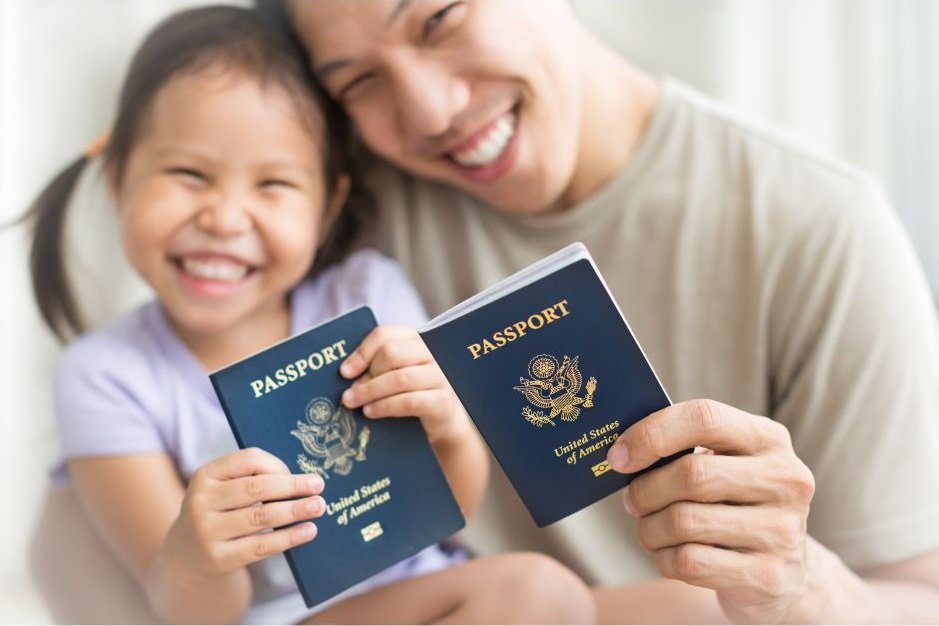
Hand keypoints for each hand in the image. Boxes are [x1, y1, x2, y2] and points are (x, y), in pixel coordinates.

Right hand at [163, 448, 325, 582]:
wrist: (186, 555)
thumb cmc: (218, 512)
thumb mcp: (223, 488)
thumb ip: (252, 479)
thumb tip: (301, 480)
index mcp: (206, 475)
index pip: (249, 460)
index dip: (278, 465)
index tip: (301, 474)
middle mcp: (202, 501)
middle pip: (257, 488)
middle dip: (292, 486)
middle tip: (319, 486)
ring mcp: (207, 531)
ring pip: (261, 517)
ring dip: (294, 510)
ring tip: (318, 507)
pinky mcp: (218, 558)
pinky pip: (261, 546)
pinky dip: (288, 537)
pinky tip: (308, 531)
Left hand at [339, 325, 467, 443]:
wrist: (442, 420)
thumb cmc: (412, 393)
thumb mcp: (394, 374)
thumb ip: (377, 367)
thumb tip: (347, 373)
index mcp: (416, 340)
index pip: (385, 334)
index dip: (362, 352)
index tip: (344, 372)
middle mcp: (430, 353)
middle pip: (392, 353)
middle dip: (366, 374)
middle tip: (348, 393)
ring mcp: (439, 376)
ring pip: (400, 378)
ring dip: (370, 392)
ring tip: (353, 403)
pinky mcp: (442, 401)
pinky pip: (409, 401)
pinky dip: (385, 406)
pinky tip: (371, 412)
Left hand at [606, 399, 815, 623]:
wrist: (782, 570)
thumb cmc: (733, 503)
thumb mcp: (724, 464)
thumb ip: (683, 448)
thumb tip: (620, 451)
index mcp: (770, 438)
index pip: (705, 418)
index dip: (652, 434)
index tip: (619, 456)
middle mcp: (786, 480)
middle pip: (692, 474)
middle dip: (646, 489)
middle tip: (632, 500)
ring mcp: (782, 531)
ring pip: (684, 521)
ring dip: (650, 528)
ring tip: (649, 528)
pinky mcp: (768, 576)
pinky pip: (690, 562)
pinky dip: (664, 558)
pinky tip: (669, 554)